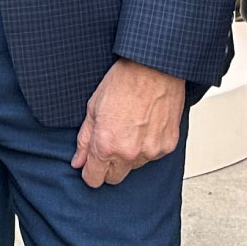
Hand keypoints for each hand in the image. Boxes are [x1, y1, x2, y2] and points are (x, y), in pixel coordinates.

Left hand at [72, 58, 185, 188]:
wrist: (156, 66)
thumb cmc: (125, 80)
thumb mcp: (93, 107)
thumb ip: (84, 140)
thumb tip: (78, 161)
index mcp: (105, 145)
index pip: (93, 179)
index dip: (91, 170)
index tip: (93, 163)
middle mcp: (128, 153)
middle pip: (114, 178)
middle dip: (110, 165)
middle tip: (114, 141)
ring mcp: (150, 150)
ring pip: (135, 166)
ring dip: (132, 154)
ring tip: (133, 127)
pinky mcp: (168, 144)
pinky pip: (154, 155)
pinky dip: (150, 144)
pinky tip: (148, 124)